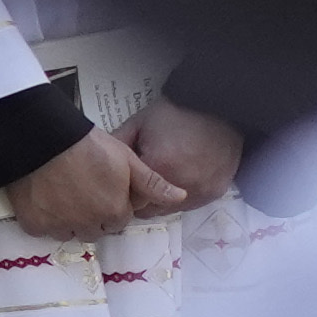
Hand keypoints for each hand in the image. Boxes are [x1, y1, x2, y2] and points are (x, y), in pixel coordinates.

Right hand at [1, 122, 158, 241]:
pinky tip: (44, 200)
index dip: (114, 205)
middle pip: (94, 230)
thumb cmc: (90, 146)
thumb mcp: (128, 159)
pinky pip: (42, 230)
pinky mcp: (32, 223)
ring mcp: (58, 226)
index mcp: (113, 212)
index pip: (119, 220)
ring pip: (69, 233)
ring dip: (70, 222)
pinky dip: (44, 220)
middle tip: (84, 192)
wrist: (44, 139)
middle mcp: (87, 225)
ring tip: (63, 196)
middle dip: (94, 217)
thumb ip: (152, 183)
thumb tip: (181, 197)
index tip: (105, 189)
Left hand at [123, 96, 251, 211]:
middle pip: (150, 208)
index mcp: (158, 168)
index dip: (124, 191)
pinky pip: (191, 205)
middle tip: (140, 181)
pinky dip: (181, 197)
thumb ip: (117, 146)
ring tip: (160, 180)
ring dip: (162, 200)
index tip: (123, 182)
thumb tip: (99, 163)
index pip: (130, 197)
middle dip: (142, 198)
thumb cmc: (173, 113)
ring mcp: (201, 191)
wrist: (217, 106)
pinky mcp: (216, 192)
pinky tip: (178, 179)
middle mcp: (181, 186)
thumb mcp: (138, 125)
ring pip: (171, 209)